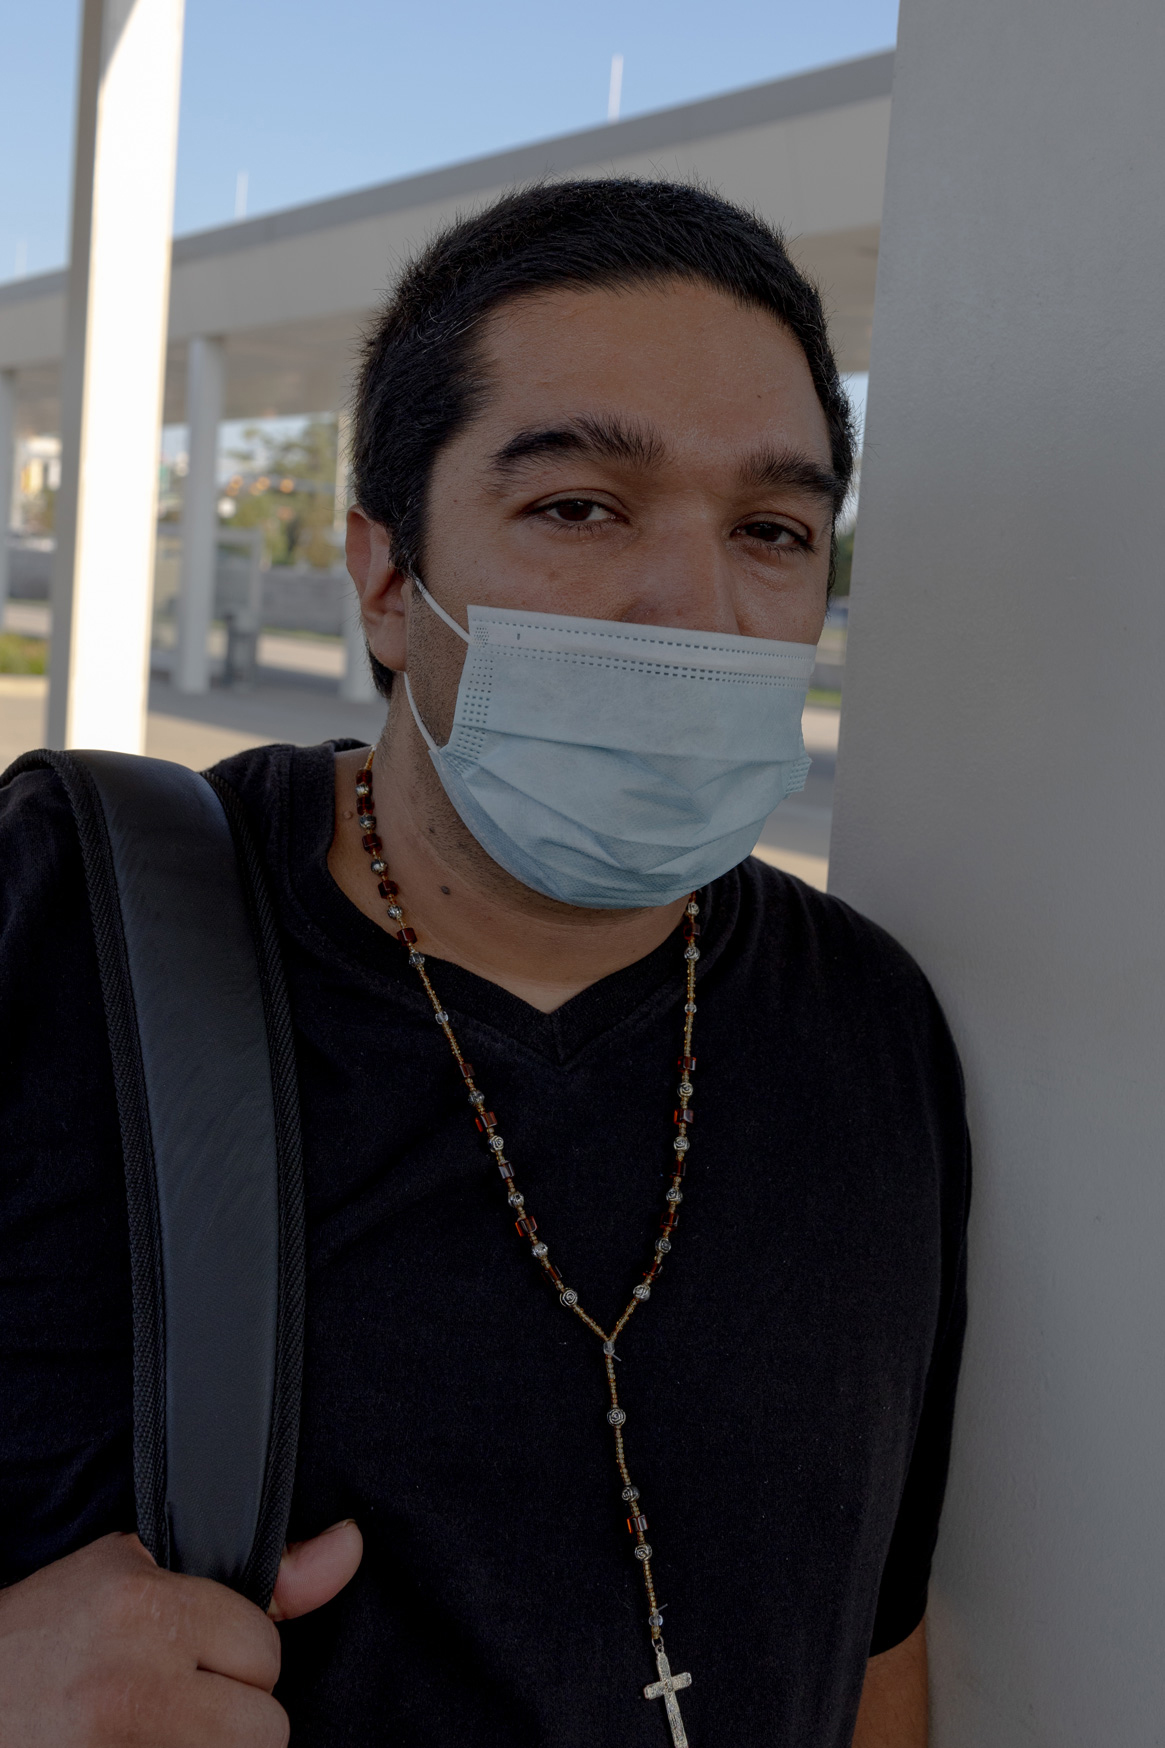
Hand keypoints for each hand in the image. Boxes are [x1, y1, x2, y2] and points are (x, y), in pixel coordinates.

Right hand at [0, 1519, 362, 1745]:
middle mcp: (130, 1684)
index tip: (194, 1657)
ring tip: (154, 1731)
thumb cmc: (46, 1635)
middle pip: (263, 1730)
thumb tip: (350, 1547)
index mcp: (143, 1609)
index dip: (239, 1659)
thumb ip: (259, 1578)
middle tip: (175, 1704)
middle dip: (231, 1720)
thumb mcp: (138, 1576)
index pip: (266, 1651)